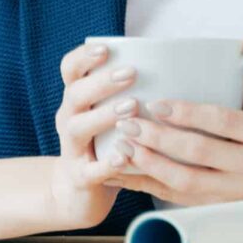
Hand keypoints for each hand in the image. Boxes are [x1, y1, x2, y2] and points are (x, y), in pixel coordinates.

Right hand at [50, 42, 140, 228]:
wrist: (78, 192)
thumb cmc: (105, 142)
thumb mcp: (109, 112)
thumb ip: (129, 90)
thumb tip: (173, 64)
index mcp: (77, 99)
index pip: (70, 69)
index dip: (84, 57)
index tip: (106, 49)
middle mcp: (68, 119)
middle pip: (75, 94)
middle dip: (102, 82)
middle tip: (130, 73)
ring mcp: (71, 149)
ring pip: (78, 128)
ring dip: (104, 116)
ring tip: (131, 107)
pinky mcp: (80, 178)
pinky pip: (89, 170)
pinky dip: (107, 163)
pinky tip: (124, 155)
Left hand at [104, 26, 242, 205]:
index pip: (226, 122)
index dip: (189, 113)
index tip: (156, 102)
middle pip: (201, 154)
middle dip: (160, 138)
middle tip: (128, 121)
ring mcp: (236, 193)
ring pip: (186, 182)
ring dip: (150, 163)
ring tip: (123, 145)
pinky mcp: (216, 207)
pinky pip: (175, 199)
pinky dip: (147, 185)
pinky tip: (124, 170)